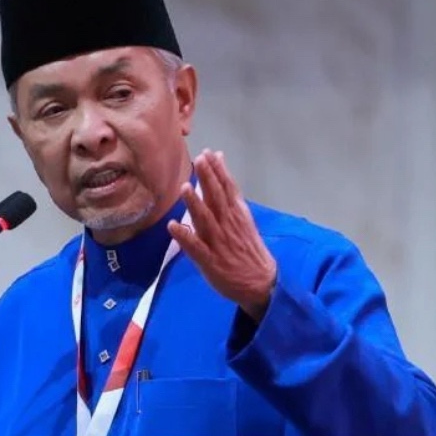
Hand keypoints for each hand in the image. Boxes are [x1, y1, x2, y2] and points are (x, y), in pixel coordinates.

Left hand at [168, 149, 276, 321]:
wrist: (260, 282)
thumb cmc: (246, 246)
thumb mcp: (242, 215)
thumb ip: (227, 189)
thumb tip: (219, 160)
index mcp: (236, 213)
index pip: (227, 188)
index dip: (218, 171)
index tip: (208, 153)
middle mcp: (227, 225)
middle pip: (217, 199)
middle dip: (209, 180)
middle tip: (200, 161)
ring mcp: (218, 243)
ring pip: (206, 221)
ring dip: (195, 204)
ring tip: (185, 188)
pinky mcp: (210, 261)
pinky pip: (196, 248)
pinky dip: (186, 237)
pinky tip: (174, 226)